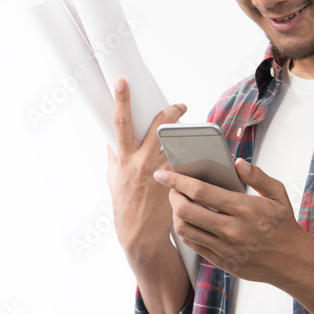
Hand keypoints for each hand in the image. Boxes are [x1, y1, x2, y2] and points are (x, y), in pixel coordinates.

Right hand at [106, 77, 186, 255]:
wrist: (139, 232)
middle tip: (181, 106)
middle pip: (159, 126)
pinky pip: (186, 161)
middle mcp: (142, 161)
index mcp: (123, 158)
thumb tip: (113, 139)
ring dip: (187, 134)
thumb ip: (114, 156)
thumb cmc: (125, 203)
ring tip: (194, 131)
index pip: (121, 122)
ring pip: (177, 142)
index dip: (121, 99)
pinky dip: (193, 155)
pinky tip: (201, 154)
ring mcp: (160, 171)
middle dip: (171, 111)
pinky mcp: (175, 180)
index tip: (123, 81)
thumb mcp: (113, 177)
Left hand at [155, 158, 308, 284]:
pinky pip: (193, 244)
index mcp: (244, 208)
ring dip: (176, 214)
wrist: (293, 262)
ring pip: (184, 230)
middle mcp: (232, 229)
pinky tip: (188, 221)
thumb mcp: (277, 194)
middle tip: (172, 188)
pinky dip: (185, 230)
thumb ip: (257, 176)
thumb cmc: (284, 225)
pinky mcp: (221, 261)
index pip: (200, 191)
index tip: (163, 173)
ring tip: (180, 204)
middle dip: (172, 196)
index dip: (177, 180)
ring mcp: (225, 247)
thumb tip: (237, 162)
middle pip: (185, 211)